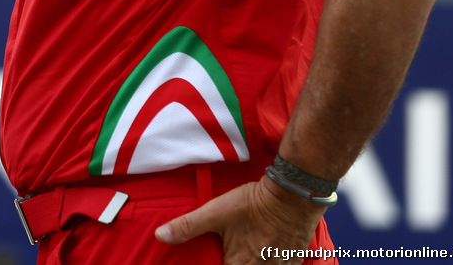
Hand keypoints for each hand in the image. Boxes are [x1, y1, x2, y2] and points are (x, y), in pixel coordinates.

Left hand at [154, 176, 327, 264]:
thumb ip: (187, 226)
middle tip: (230, 255)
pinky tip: (265, 257)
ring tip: (245, 255)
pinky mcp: (293, 260)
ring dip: (252, 264)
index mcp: (239, 263)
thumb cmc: (253, 203)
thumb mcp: (215, 212)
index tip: (214, 260)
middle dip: (235, 264)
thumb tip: (160, 236)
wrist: (293, 195)